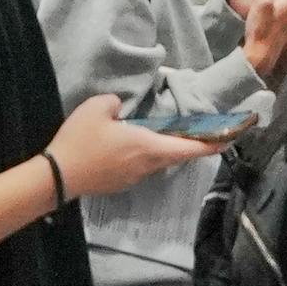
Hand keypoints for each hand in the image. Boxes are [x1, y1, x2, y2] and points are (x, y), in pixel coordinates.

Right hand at [47, 92, 225, 201]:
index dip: (210, 144)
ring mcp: (133, 178)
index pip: (187, 148)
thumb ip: (116, 102)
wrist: (58, 176)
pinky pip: (140, 167)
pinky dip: (143, 155)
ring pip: (157, 161)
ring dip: (163, 149)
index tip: (228, 140)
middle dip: (188, 144)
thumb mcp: (97, 107)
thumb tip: (122, 109)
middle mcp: (146, 166)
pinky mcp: (119, 183)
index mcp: (147, 147)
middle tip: (197, 131)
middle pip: (175, 155)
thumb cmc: (81, 141)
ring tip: (160, 134)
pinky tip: (129, 145)